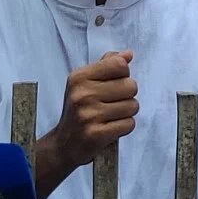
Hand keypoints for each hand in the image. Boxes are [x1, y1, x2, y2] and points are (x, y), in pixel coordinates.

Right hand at [50, 50, 137, 166]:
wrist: (64, 144)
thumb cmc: (79, 110)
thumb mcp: (85, 83)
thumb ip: (107, 65)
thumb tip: (128, 54)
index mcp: (79, 78)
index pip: (119, 65)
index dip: (123, 74)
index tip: (114, 83)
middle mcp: (82, 94)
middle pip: (130, 86)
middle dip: (127, 95)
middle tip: (113, 103)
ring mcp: (89, 115)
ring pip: (133, 106)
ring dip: (127, 112)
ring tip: (111, 116)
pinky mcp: (97, 135)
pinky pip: (129, 124)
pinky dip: (125, 126)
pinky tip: (111, 127)